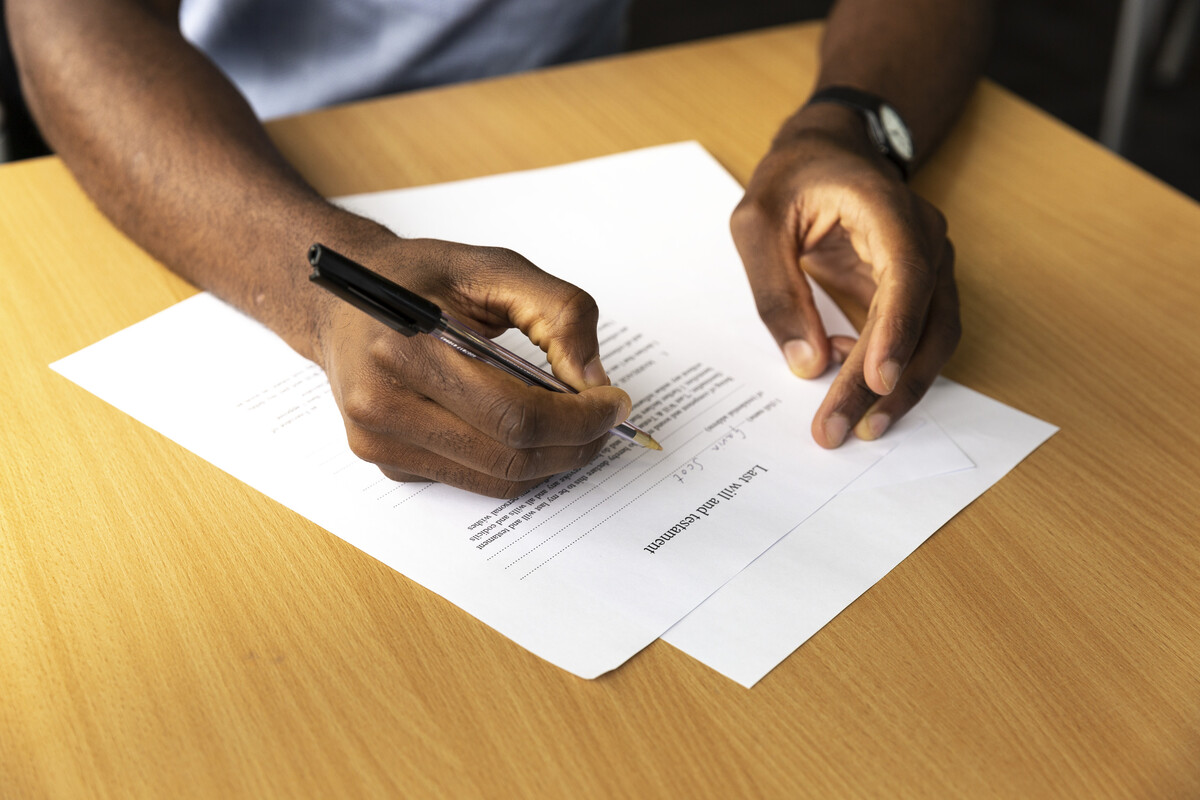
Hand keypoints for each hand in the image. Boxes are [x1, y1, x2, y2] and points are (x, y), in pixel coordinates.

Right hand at [313, 237, 631, 496]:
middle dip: (575, 443)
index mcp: (403, 348)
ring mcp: (379, 442)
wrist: (339, 298)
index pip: (513, 414)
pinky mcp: (386, 462)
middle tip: (606, 418)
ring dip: (551, 460)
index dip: (578, 419)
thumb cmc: (416, 277)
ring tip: (577, 426)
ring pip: (494, 480)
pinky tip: (527, 429)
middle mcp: (382, 405)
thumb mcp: (492, 267)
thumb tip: (595, 381)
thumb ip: (557, 312)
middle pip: (509, 456)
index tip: (614, 403)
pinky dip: (514, 462)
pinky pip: (471, 479)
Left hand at [730, 105, 960, 447]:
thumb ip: (776, 290)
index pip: (907, 274)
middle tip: (843, 429)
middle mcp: (924, 239)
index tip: (877, 379)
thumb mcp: (757, 222)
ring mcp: (928, 266)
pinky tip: (852, 391)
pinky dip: (889, 371)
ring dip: (900, 390)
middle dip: (886, 383)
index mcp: (888, 207)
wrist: (828, 152)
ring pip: (932, 339)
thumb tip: (805, 362)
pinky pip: (915, 340)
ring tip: (856, 429)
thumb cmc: (792, 179)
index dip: (897, 329)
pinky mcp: (916, 292)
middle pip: (925, 320)